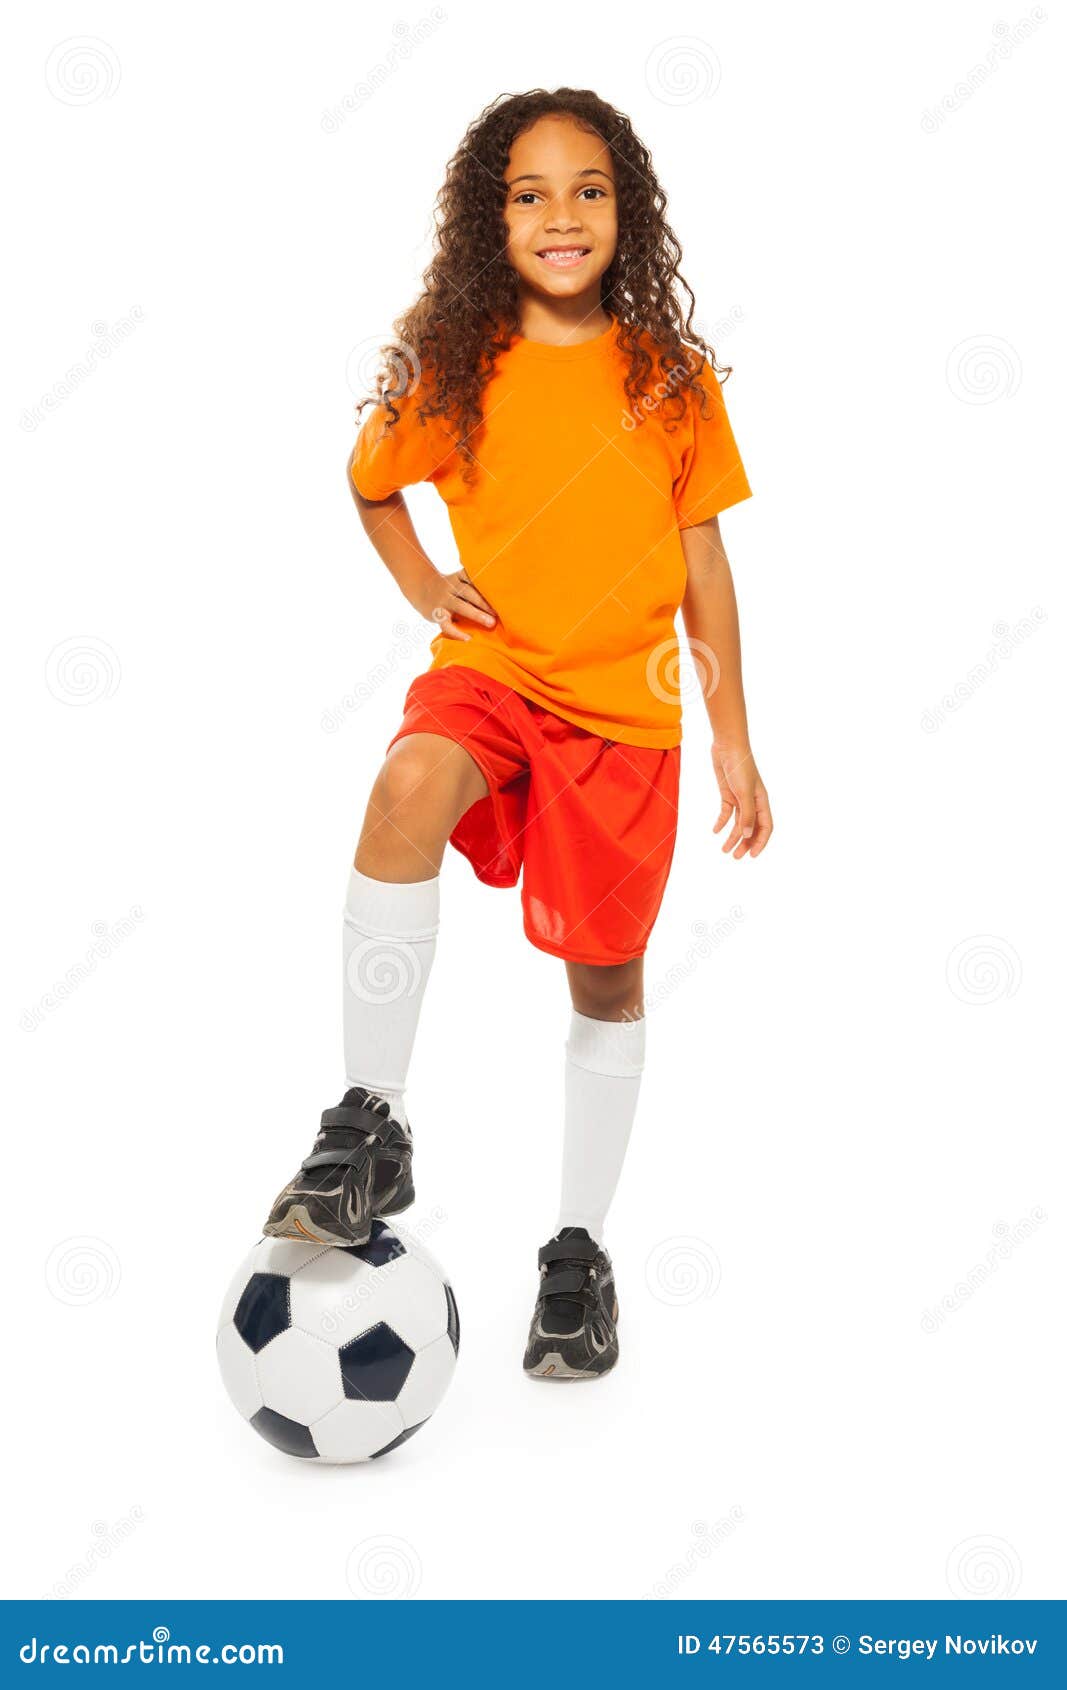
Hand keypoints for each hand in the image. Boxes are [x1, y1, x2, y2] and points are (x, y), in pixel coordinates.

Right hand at [415, 569, 496, 641]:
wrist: (419, 586)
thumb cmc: (448, 587)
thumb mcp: (458, 579)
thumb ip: (473, 585)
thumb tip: (498, 596)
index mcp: (458, 578)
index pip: (472, 578)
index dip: (486, 583)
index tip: (501, 590)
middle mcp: (450, 587)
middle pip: (469, 592)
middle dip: (485, 602)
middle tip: (500, 611)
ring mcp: (443, 600)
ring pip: (460, 606)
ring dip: (477, 614)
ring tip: (491, 623)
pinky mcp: (436, 614)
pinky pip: (446, 625)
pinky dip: (456, 632)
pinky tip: (468, 638)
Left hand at [711, 742, 772, 858]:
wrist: (728, 746)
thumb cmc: (740, 767)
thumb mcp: (743, 792)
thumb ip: (746, 814)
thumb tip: (748, 835)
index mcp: (761, 801)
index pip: (766, 827)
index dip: (760, 842)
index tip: (752, 856)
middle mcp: (753, 802)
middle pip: (752, 828)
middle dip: (745, 843)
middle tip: (735, 857)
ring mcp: (740, 798)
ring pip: (739, 823)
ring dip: (732, 837)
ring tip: (724, 850)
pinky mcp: (728, 793)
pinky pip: (726, 812)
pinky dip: (722, 822)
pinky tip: (715, 831)